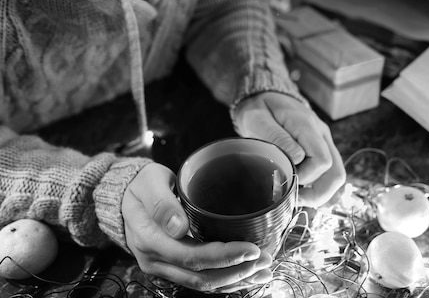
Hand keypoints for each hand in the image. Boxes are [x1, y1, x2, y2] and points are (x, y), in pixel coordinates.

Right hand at [122, 163, 272, 291]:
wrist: (124, 197)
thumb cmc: (141, 186)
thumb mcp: (149, 183)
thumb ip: (162, 204)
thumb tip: (178, 226)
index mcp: (150, 240)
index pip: (191, 256)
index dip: (224, 256)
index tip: (251, 249)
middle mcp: (155, 260)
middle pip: (200, 276)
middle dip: (237, 271)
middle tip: (265, 259)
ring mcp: (162, 267)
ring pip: (202, 284)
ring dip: (235, 280)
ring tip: (263, 271)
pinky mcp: (171, 267)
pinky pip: (200, 280)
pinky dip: (225, 281)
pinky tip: (246, 275)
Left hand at [232, 92, 345, 207]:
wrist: (265, 95)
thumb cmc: (259, 108)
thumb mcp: (259, 119)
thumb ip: (278, 138)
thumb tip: (298, 159)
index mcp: (306, 125)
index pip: (321, 160)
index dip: (305, 177)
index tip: (284, 180)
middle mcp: (321, 134)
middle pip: (336, 172)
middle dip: (318, 193)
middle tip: (295, 200)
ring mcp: (324, 141)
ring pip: (336, 175)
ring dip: (321, 193)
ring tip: (298, 199)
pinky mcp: (321, 148)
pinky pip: (330, 173)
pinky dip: (320, 188)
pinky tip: (304, 193)